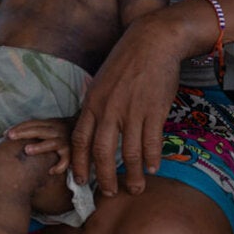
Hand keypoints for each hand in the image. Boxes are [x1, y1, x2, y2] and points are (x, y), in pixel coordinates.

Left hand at [7, 118, 73, 173]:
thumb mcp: (54, 128)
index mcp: (51, 124)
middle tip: (10, 137)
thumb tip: (14, 136)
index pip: (33, 123)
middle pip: (39, 130)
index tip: (5, 133)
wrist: (92, 135)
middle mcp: (58, 130)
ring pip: (52, 143)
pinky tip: (50, 171)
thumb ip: (39, 131)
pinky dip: (59, 166)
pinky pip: (66, 161)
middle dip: (24, 133)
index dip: (19, 127)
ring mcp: (66, 142)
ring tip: (27, 150)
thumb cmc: (67, 135)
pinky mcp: (74, 153)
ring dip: (40, 147)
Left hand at [70, 17, 180, 197]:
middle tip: (108, 193)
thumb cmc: (127, 60)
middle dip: (104, 178)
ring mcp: (132, 111)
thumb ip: (97, 105)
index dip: (79, 164)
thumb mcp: (102, 81)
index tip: (81, 180)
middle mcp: (109, 109)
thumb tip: (93, 128)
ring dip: (132, 175)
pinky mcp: (154, 110)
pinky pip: (151, 143)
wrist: (153, 40)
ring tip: (135, 188)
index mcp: (92, 102)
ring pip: (129, 153)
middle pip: (101, 153)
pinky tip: (153, 167)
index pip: (80, 141)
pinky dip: (152, 159)